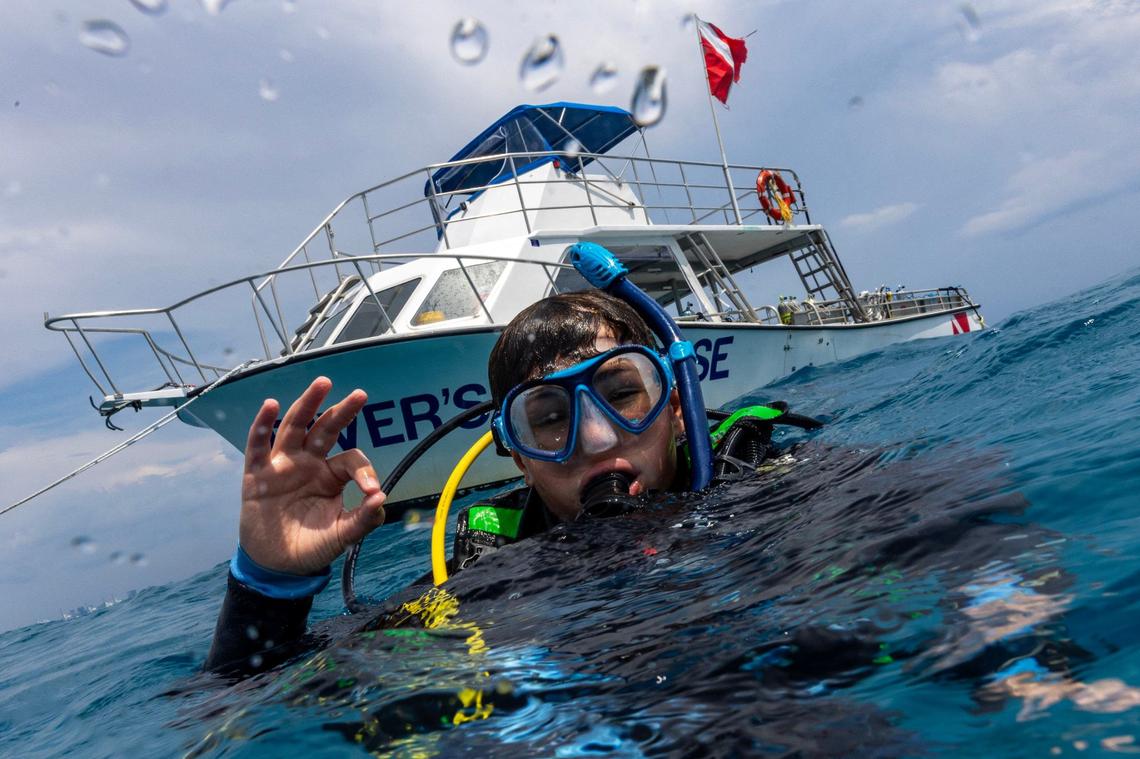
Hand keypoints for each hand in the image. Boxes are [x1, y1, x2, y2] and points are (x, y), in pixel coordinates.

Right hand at [239, 376, 385, 574]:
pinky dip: (262, 425)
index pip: (351, 460)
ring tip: (323, 383)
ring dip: (308, 404)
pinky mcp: (257, 475)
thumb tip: (382, 499)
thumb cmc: (312, 546)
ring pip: (295, 427)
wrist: (277, 566)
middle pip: (326, 429)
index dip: (365, 472)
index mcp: (331, 475)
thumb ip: (363, 519)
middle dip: (342, 411)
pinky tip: (271, 405)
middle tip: (361, 394)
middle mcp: (308, 463)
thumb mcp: (342, 535)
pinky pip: (258, 446)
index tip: (372, 491)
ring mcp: (282, 466)